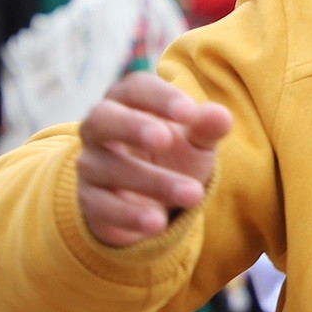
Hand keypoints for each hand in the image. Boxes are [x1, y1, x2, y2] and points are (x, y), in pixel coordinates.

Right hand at [75, 73, 232, 247]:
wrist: (152, 201)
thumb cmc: (173, 157)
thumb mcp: (195, 143)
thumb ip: (206, 129)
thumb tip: (220, 115)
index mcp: (127, 102)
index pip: (135, 88)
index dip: (159, 98)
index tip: (190, 112)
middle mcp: (99, 129)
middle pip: (102, 118)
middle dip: (132, 127)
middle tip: (164, 139)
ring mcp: (92, 164)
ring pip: (108, 167)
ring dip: (150, 181)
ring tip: (192, 194)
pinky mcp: (90, 200)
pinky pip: (102, 206)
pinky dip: (130, 214)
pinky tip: (158, 222)